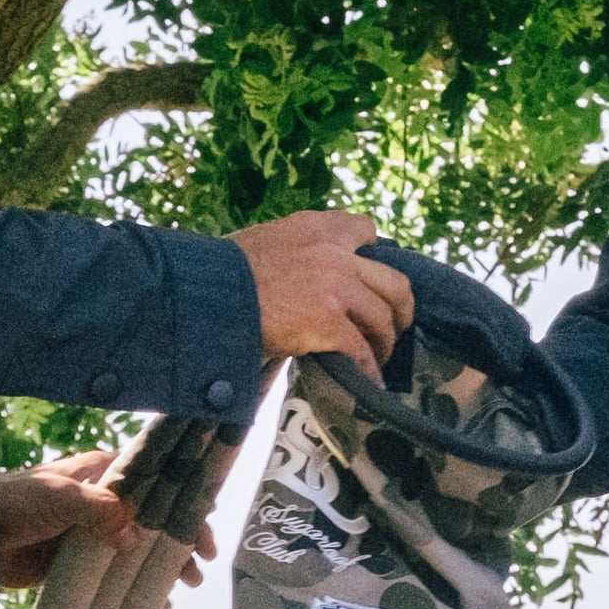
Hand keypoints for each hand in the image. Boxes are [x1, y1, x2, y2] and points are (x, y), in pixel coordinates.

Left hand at [0, 444, 212, 592]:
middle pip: (155, 519)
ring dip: (163, 565)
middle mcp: (104, 501)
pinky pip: (117, 575)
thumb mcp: (60, 496)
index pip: (156, 483)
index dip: (183, 502)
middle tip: (200, 566)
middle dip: (180, 541)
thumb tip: (133, 536)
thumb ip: (99, 510)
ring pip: (140, 549)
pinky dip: (137, 587)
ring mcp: (93, 533)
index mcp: (103, 473)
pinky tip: (155, 604)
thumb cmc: (16, 503)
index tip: (205, 525)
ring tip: (185, 586)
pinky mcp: (80, 563)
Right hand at [235, 207, 413, 368]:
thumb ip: (298, 248)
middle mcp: (335, 252)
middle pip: (393, 282)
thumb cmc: (224, 274)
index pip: (366, 230)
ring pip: (383, 319)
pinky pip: (361, 350)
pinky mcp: (328, 321)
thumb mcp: (266, 241)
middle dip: (399, 308)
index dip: (374, 257)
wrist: (208, 296)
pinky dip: (368, 369)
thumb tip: (309, 270)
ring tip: (376, 357)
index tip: (370, 279)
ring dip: (384, 342)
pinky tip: (367, 381)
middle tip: (394, 325)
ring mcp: (335, 286)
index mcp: (318, 227)